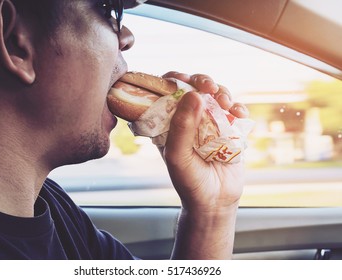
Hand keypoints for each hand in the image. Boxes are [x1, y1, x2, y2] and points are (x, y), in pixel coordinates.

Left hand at [161, 72, 248, 213]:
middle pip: (194, 87)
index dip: (173, 80)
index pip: (166, 92)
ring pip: (216, 95)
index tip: (183, 79)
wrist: (215, 201)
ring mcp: (210, 122)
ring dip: (222, 92)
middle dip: (202, 82)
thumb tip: (193, 95)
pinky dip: (238, 107)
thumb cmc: (189, 181)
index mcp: (169, 123)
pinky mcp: (229, 129)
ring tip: (226, 103)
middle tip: (209, 87)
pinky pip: (234, 110)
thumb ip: (181, 127)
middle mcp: (188, 119)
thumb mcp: (177, 155)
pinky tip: (239, 113)